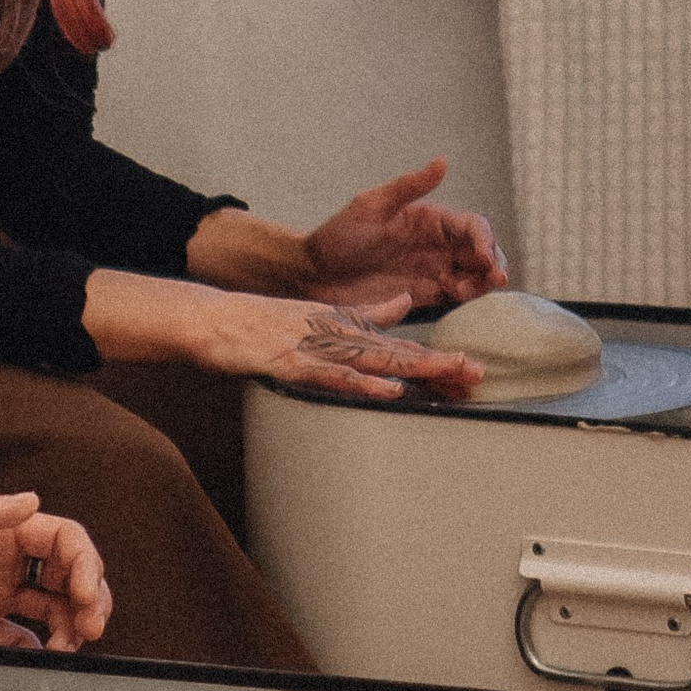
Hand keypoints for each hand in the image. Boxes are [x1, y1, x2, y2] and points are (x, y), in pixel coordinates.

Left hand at [0, 490, 113, 651]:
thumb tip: (29, 501)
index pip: (59, 539)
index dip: (83, 563)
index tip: (82, 593)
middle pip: (64, 577)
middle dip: (89, 599)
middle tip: (90, 629)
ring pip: (48, 612)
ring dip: (69, 628)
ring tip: (69, 648)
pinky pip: (13, 642)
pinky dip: (35, 652)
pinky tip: (37, 661)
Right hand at [169, 286, 483, 398]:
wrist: (213, 319)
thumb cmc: (258, 325)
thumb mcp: (318, 316)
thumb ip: (364, 312)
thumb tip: (403, 303)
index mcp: (345, 327)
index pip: (399, 346)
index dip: (435, 357)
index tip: (470, 368)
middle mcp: (338, 334)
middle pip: (398, 352)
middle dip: (439, 363)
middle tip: (478, 372)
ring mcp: (316, 347)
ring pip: (374, 359)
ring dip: (416, 367)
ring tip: (452, 372)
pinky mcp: (293, 360)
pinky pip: (332, 373)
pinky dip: (362, 380)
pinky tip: (391, 387)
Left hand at [299, 160, 504, 310]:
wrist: (313, 274)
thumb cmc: (337, 235)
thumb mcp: (371, 206)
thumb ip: (408, 187)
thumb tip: (442, 162)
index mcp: (429, 219)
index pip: (472, 226)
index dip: (485, 239)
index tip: (485, 257)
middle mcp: (436, 244)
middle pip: (481, 252)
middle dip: (494, 263)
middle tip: (495, 279)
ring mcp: (432, 270)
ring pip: (474, 275)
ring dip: (482, 283)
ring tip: (469, 290)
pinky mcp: (424, 295)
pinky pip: (456, 297)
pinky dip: (466, 299)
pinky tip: (457, 298)